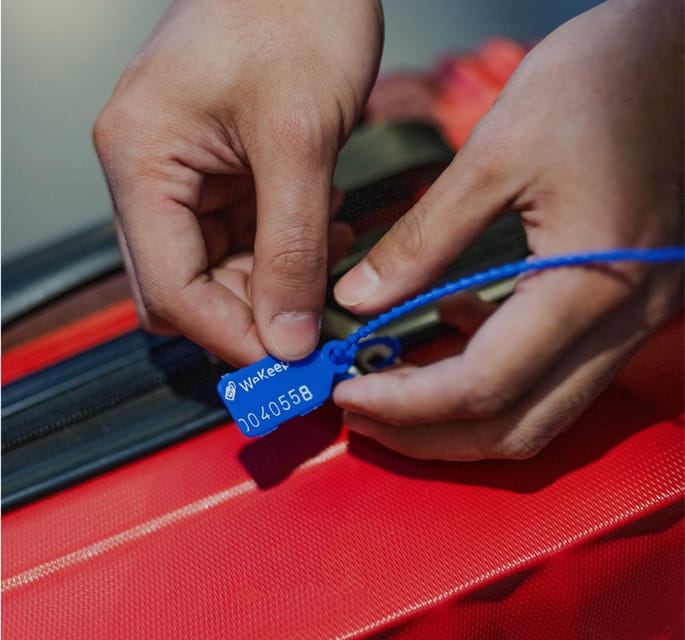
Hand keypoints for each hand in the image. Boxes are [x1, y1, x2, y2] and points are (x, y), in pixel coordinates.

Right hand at [94, 0, 382, 364]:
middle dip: (251, 314)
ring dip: (275, 281)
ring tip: (328, 255)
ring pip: (219, 269)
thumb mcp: (299, 141)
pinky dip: (284, 249)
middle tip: (312, 331)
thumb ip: (291, 249)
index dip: (230, 336)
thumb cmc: (295, 12)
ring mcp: (183, 173)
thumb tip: (285, 338)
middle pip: (187, 288)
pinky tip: (324, 228)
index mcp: (141, 162)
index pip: (171, 290)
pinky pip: (244, 237)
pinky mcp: (221, 170)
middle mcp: (149, 174)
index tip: (287, 365)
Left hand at [333, 0, 682, 459]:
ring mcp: (629, 322)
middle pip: (514, 426)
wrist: (683, 55)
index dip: (405, 404)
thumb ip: (423, 239)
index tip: (344, 394)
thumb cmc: (604, 82)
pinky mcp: (622, 306)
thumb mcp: (496, 153)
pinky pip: (553, 372)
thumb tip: (357, 298)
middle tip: (357, 413)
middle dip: (426, 434)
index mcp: (590, 286)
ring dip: (455, 417)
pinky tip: (449, 326)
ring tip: (388, 389)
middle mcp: (620, 323)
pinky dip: (491, 373)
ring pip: (536, 414)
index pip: (484, 386)